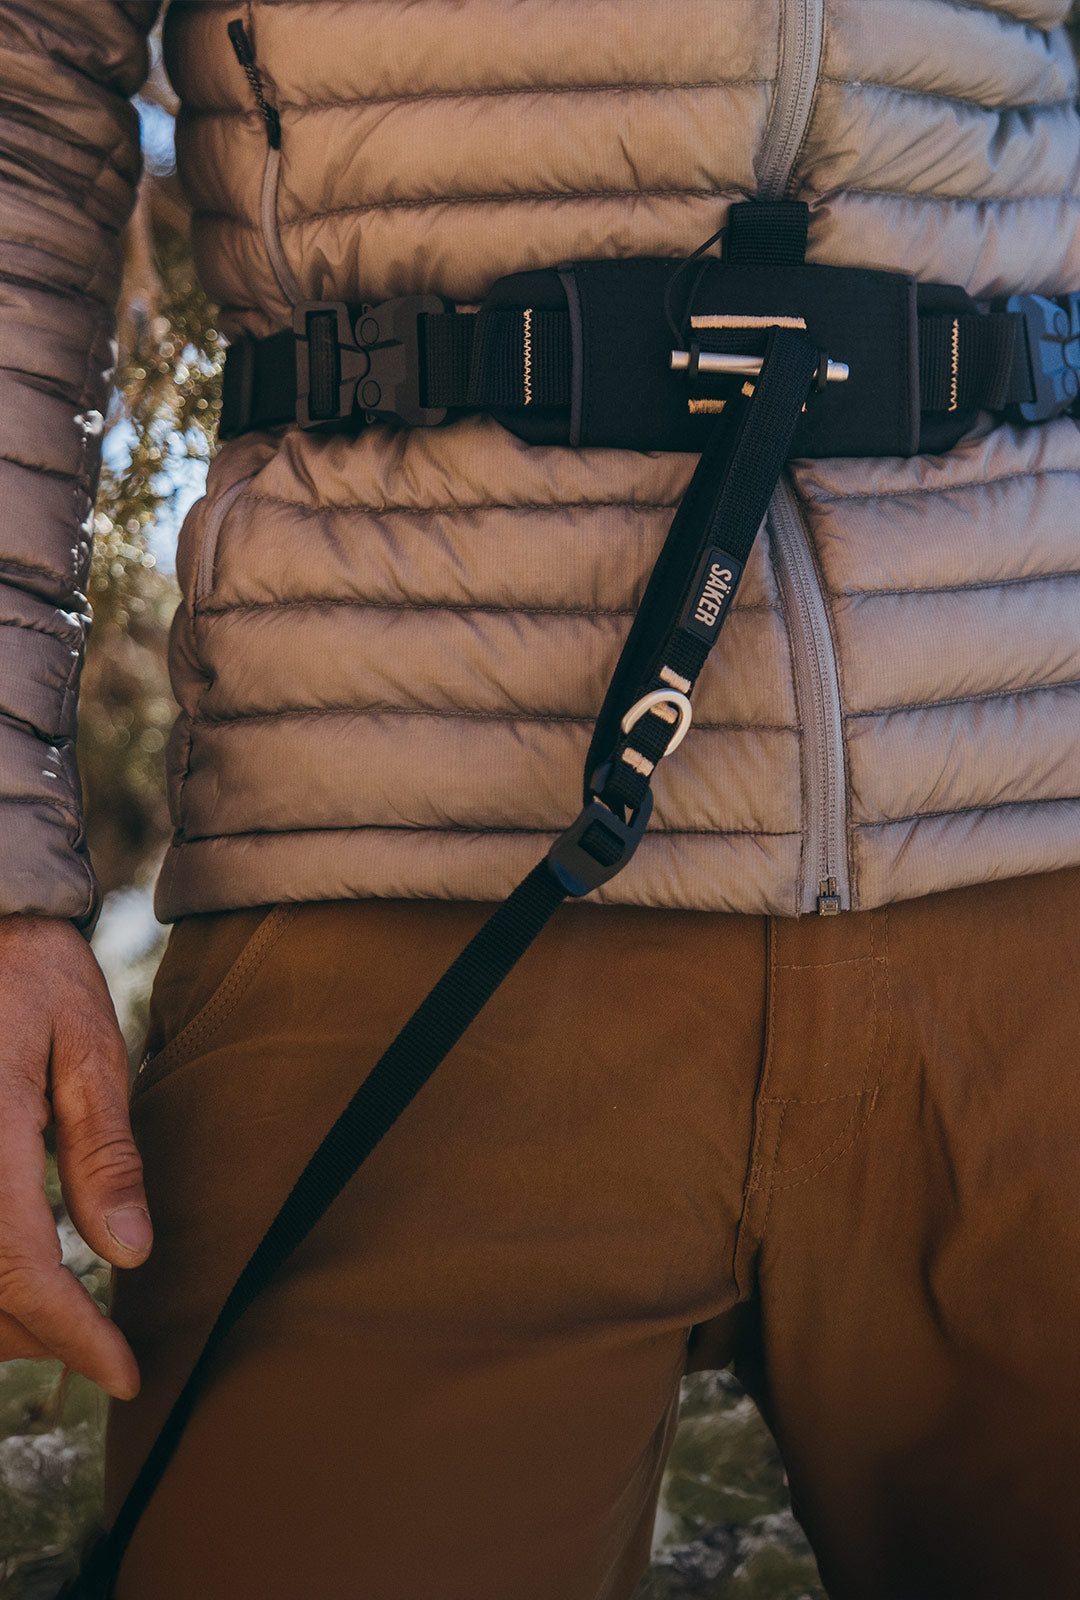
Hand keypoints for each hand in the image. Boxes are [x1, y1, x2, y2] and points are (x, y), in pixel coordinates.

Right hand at [0, 915, 151, 1399]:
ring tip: (57, 1319)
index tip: (126, 1370)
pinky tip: (11, 1271)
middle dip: (34, 1333)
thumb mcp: (90, 1045)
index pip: (18, 1263)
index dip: (71, 1333)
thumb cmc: (37, 973)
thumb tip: (128, 1254)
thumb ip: (104, 1151)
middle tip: (100, 1346)